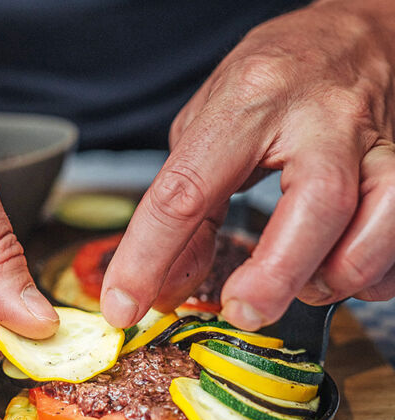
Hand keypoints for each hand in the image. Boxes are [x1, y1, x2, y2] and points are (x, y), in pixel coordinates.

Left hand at [102, 0, 394, 330]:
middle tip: (242, 311)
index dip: (148, 257)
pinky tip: (339, 268)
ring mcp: (378, 140)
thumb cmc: (274, 80)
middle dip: (275, 274)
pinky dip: (372, 273)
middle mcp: (322, 119)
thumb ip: (188, 203)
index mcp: (250, 102)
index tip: (124, 304)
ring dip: (336, 274)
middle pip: (316, 204)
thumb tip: (166, 284)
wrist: (354, 34)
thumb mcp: (210, 125)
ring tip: (301, 284)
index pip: (187, 189)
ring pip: (381, 221)